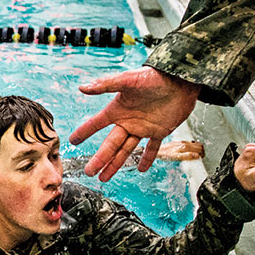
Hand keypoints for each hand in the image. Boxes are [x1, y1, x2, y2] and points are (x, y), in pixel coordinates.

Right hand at [71, 67, 200, 179]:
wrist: (182, 79)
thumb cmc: (154, 77)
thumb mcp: (129, 79)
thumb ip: (106, 84)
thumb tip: (82, 87)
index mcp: (118, 109)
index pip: (96, 124)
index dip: (84, 132)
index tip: (72, 142)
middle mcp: (128, 121)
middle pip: (110, 144)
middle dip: (99, 159)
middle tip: (89, 172)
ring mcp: (143, 127)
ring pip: (126, 150)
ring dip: (115, 164)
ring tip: (104, 177)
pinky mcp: (159, 131)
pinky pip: (152, 148)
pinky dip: (147, 159)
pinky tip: (141, 170)